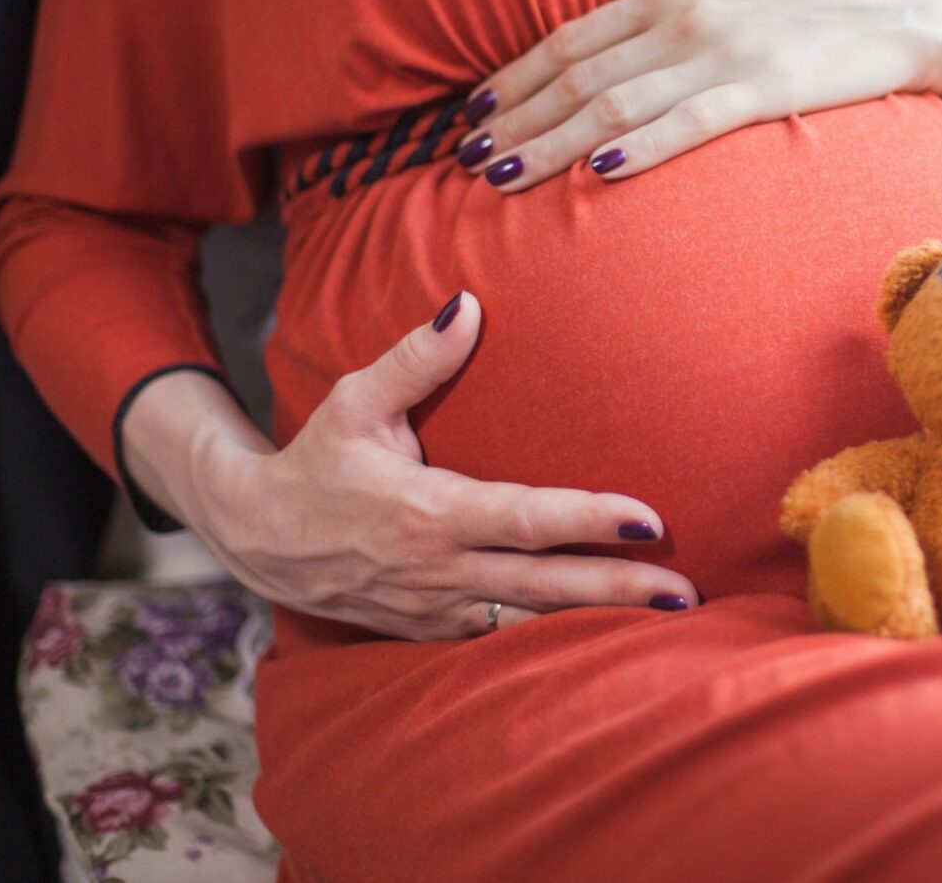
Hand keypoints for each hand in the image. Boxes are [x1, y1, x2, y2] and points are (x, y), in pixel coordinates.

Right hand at [148, 293, 697, 639]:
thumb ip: (417, 359)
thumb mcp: (355, 402)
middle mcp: (440, 567)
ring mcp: (437, 606)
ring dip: (599, 620)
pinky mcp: (432, 627)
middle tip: (684, 589)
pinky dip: (555, 638)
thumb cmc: (315, 460)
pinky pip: (503, 636)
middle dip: (618, 589)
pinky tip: (608, 634)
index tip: (649, 519)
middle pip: (546, 584)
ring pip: (531, 619)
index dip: (590, 519)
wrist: (256, 536)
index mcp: (429, 512)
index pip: (527, 519)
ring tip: (669, 613)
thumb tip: (468, 304)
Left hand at [454, 0, 941, 188]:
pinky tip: (594, 172)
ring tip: (500, 174)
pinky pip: (688, 119)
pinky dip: (636, 144)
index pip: (575, 38)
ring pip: (616, 99)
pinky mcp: (773, 81)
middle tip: (462, 160)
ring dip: (550, 139)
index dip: (518, 79)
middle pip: (579, 72)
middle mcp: (690, 9)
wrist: (933, 2)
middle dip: (516, 117)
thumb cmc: (840, 8)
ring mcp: (729, 44)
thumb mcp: (751, 0)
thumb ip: (694, 27)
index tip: (474, 115)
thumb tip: (643, 69)